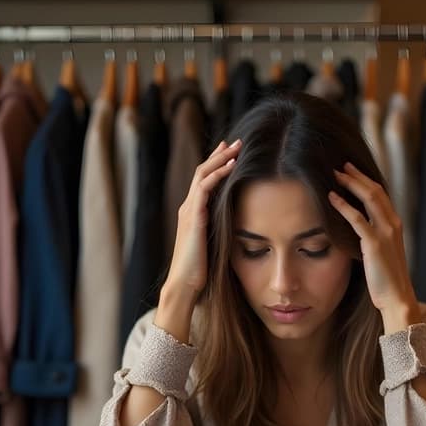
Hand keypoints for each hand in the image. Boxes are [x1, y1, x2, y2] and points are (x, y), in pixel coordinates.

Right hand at [156, 138, 240, 339]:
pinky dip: (218, 174)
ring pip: (203, 174)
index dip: (217, 164)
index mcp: (193, 213)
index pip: (204, 181)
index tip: (231, 152)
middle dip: (220, 154)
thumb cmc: (201, 271)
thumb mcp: (214, 244)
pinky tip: (232, 165)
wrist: (185, 284)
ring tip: (237, 146)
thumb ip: (222, 230)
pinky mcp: (193, 216)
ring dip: (221, 158)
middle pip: (202, 171)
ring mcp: (189, 210)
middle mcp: (188, 207)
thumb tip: (240, 225)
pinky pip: (205, 188)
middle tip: (236, 141)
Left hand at [329, 163, 419, 332]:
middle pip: (376, 190)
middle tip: (341, 165)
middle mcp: (393, 224)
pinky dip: (344, 206)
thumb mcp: (382, 252)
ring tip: (334, 174)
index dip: (366, 180)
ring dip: (351, 184)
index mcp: (395, 224)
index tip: (352, 170)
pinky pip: (357, 219)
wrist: (397, 298)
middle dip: (358, 175)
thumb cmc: (386, 279)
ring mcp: (386, 233)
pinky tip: (331, 198)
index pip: (382, 194)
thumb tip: (357, 227)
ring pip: (369, 198)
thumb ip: (373, 236)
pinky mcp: (374, 244)